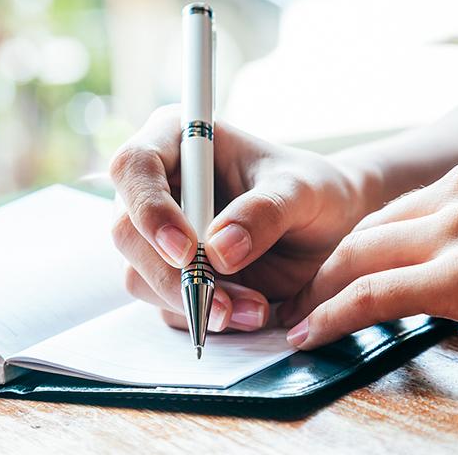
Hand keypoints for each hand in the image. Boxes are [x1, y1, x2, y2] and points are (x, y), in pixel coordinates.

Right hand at [109, 105, 371, 332]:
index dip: (149, 209)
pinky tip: (249, 313)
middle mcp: (160, 186)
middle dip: (172, 274)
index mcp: (180, 140)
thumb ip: (264, 212)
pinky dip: (204, 317)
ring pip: (141, 276)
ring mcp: (159, 234)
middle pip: (127, 231)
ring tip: (255, 309)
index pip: (134, 166)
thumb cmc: (314, 191)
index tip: (187, 250)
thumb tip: (219, 251)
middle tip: (222, 304)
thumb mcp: (302, 191)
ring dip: (193, 302)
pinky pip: (167, 305)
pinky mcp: (172, 274)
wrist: (330, 229)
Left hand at [279, 155, 457, 377]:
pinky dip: (333, 315)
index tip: (336, 273)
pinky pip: (374, 293)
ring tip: (297, 321)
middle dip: (328, 268)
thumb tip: (442, 263)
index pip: (396, 211)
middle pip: (368, 230)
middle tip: (302, 299)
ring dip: (320, 294)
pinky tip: (312, 334)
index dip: (358, 246)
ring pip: (360, 258)